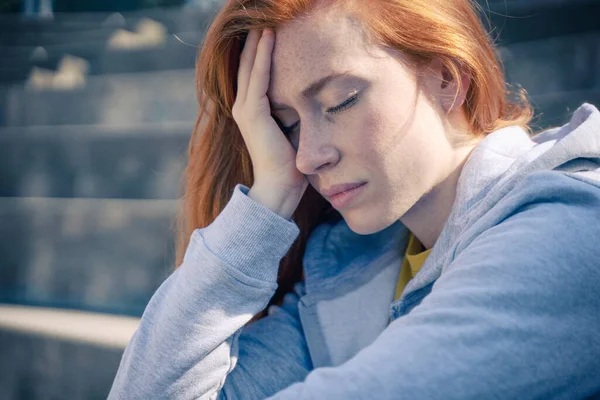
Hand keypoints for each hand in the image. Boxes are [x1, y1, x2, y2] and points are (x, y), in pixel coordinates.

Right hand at [232, 28, 308, 217]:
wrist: (280, 187)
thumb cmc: (290, 165)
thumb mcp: (292, 131)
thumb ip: (294, 112)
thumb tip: (312, 98)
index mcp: (252, 111)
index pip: (254, 72)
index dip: (261, 50)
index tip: (271, 29)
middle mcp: (244, 106)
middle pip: (248, 63)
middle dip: (256, 39)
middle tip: (262, 16)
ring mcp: (246, 109)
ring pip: (251, 65)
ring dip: (258, 40)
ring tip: (265, 18)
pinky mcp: (252, 113)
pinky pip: (258, 76)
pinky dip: (263, 55)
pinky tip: (269, 35)